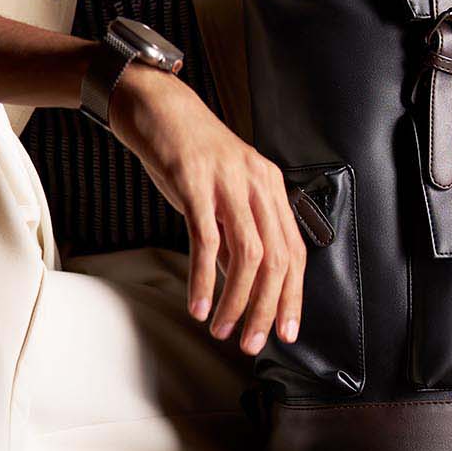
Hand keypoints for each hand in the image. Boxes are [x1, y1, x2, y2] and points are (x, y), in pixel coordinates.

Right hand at [107, 66, 305, 353]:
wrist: (157, 107)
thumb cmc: (188, 154)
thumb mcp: (222, 193)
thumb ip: (234, 236)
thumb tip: (240, 285)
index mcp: (271, 187)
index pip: (294, 251)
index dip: (293, 296)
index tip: (285, 331)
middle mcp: (258, 183)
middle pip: (277, 259)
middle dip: (266, 308)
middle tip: (253, 343)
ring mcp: (228, 182)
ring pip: (248, 255)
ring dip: (237, 301)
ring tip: (223, 330)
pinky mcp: (195, 182)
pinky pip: (206, 240)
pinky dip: (203, 279)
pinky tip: (198, 305)